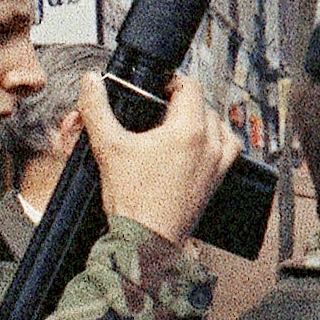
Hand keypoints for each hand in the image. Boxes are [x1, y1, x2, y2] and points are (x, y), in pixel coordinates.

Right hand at [81, 72, 234, 241]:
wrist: (146, 239)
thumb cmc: (132, 198)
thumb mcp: (107, 146)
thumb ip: (97, 108)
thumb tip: (90, 80)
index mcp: (189, 130)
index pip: (190, 87)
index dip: (171, 80)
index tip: (156, 87)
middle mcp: (211, 145)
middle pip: (204, 105)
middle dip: (181, 101)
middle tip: (158, 106)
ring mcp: (218, 164)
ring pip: (219, 126)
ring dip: (202, 119)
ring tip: (177, 124)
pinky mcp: (218, 181)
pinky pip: (229, 151)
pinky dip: (217, 142)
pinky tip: (198, 147)